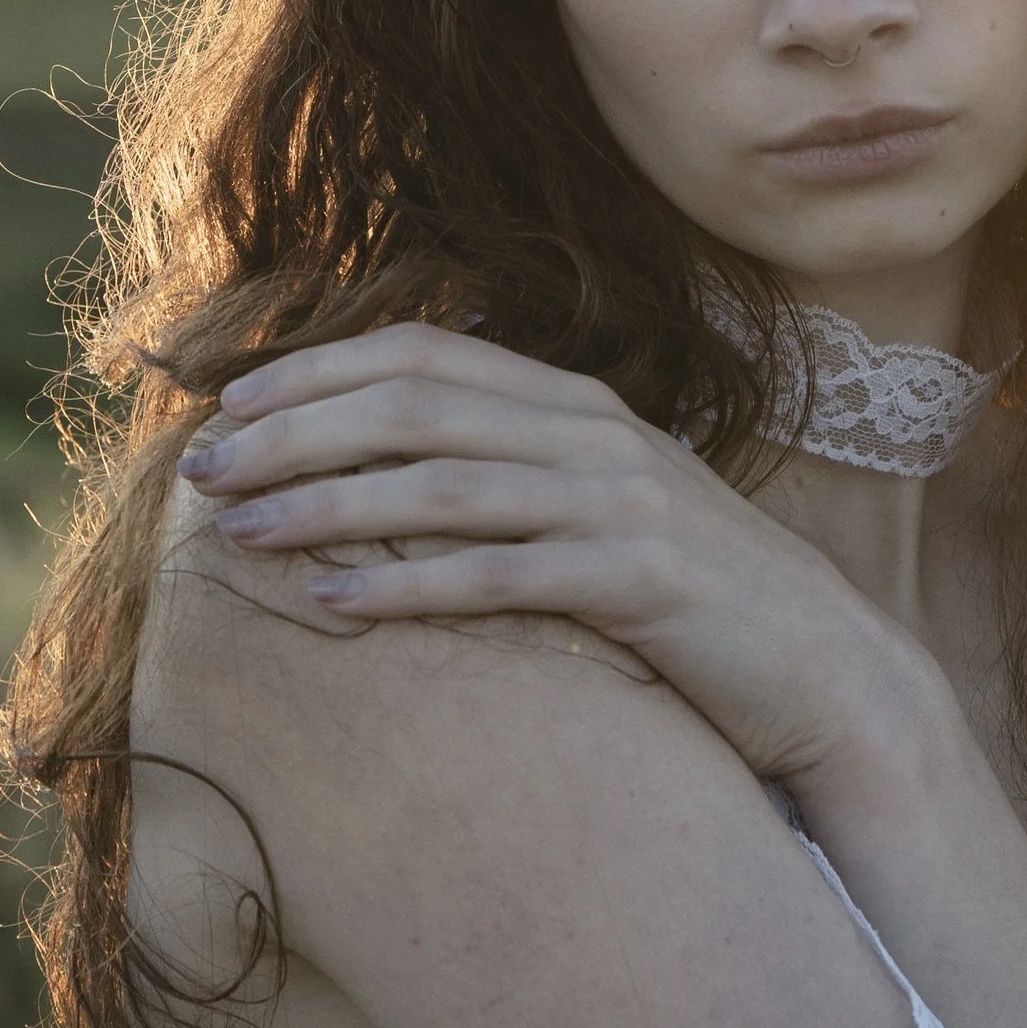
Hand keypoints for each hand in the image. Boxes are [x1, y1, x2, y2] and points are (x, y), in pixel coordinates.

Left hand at [174, 323, 928, 791]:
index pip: (422, 357)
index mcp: (575, 405)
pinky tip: (335, 610)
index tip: (223, 409)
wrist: (823, 670)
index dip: (315, 373)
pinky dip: (410, 587)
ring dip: (328, 505)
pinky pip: (501, 576)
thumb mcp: (598, 515)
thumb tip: (389, 475)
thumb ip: (513, 478)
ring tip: (239, 532)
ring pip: (444, 483)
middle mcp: (594, 435)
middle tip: (202, 469)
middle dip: (296, 432)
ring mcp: (620, 503)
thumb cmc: (691, 604)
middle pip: (415, 406)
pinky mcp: (640, 579)